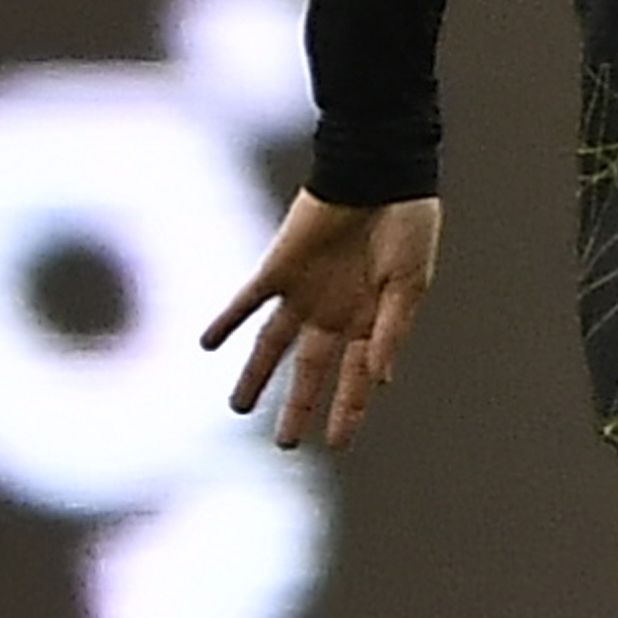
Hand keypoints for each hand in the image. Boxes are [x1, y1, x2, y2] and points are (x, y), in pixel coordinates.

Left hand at [201, 194, 445, 451]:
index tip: (339, 443)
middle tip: (286, 445)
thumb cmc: (406, 226)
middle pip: (310, 370)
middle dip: (299, 406)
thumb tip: (379, 380)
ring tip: (238, 408)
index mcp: (371, 319)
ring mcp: (304, 292)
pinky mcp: (279, 268)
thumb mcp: (410, 284)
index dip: (348, 410)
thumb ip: (393, 331)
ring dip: (256, 376)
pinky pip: (246, 301)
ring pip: (272, 345)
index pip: (356, 376)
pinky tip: (207, 344)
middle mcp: (333, 312)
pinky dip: (227, 321)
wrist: (379, 173)